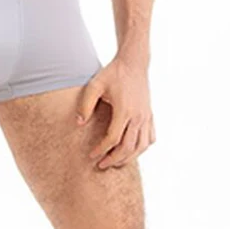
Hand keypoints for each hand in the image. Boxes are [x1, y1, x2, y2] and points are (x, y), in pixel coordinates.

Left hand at [76, 54, 155, 168]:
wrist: (134, 62)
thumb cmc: (113, 73)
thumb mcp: (95, 85)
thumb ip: (86, 104)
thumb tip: (79, 124)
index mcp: (124, 110)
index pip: (113, 139)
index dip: (102, 150)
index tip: (92, 155)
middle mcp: (138, 116)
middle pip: (128, 148)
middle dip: (114, 159)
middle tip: (101, 165)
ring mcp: (146, 116)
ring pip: (141, 146)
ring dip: (129, 158)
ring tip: (116, 162)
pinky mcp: (150, 115)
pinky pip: (150, 138)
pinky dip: (142, 148)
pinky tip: (132, 150)